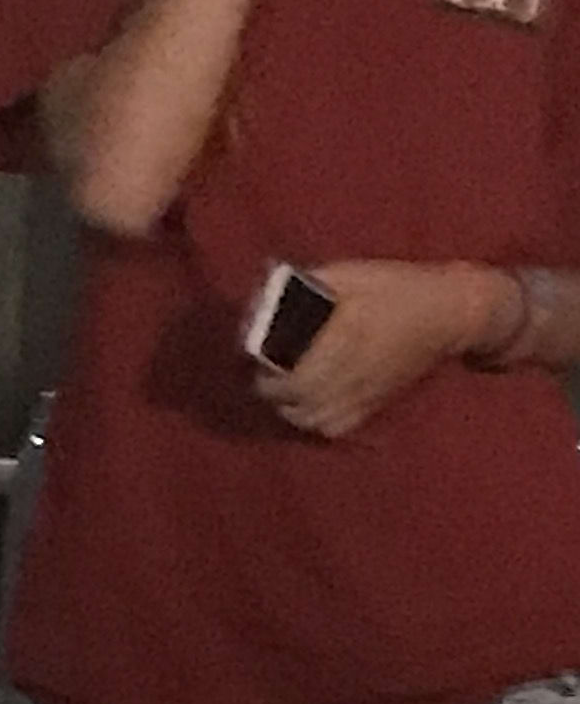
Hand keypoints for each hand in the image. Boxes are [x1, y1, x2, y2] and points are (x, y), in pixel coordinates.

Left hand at [254, 258, 508, 439]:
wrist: (449, 314)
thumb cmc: (397, 288)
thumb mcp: (350, 274)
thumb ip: (306, 288)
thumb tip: (266, 299)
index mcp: (341, 339)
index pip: (286, 373)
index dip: (262, 367)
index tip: (253, 352)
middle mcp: (348, 374)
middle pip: (292, 399)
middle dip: (269, 386)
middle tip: (263, 368)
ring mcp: (362, 395)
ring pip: (309, 419)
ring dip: (287, 405)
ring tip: (282, 385)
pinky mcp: (373, 406)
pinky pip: (333, 428)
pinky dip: (313, 421)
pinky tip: (309, 403)